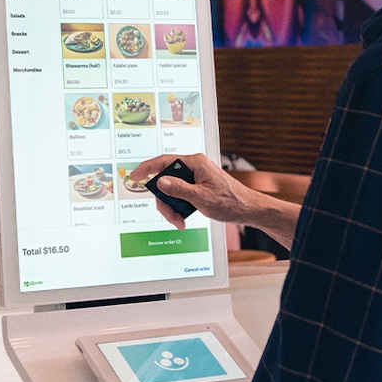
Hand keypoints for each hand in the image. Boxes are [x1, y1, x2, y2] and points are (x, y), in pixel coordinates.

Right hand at [129, 153, 250, 228]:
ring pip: (172, 190)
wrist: (247, 210)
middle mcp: (194, 167)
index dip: (147, 168)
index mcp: (195, 163)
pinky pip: (180, 195)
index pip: (165, 161)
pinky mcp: (198, 187)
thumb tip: (160, 182)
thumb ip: (179, 189)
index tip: (134, 176)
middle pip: (167, 180)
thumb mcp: (201, 197)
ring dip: (172, 207)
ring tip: (179, 221)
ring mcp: (196, 178)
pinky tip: (183, 219)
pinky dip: (179, 207)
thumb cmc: (230, 201)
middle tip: (169, 215)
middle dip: (165, 200)